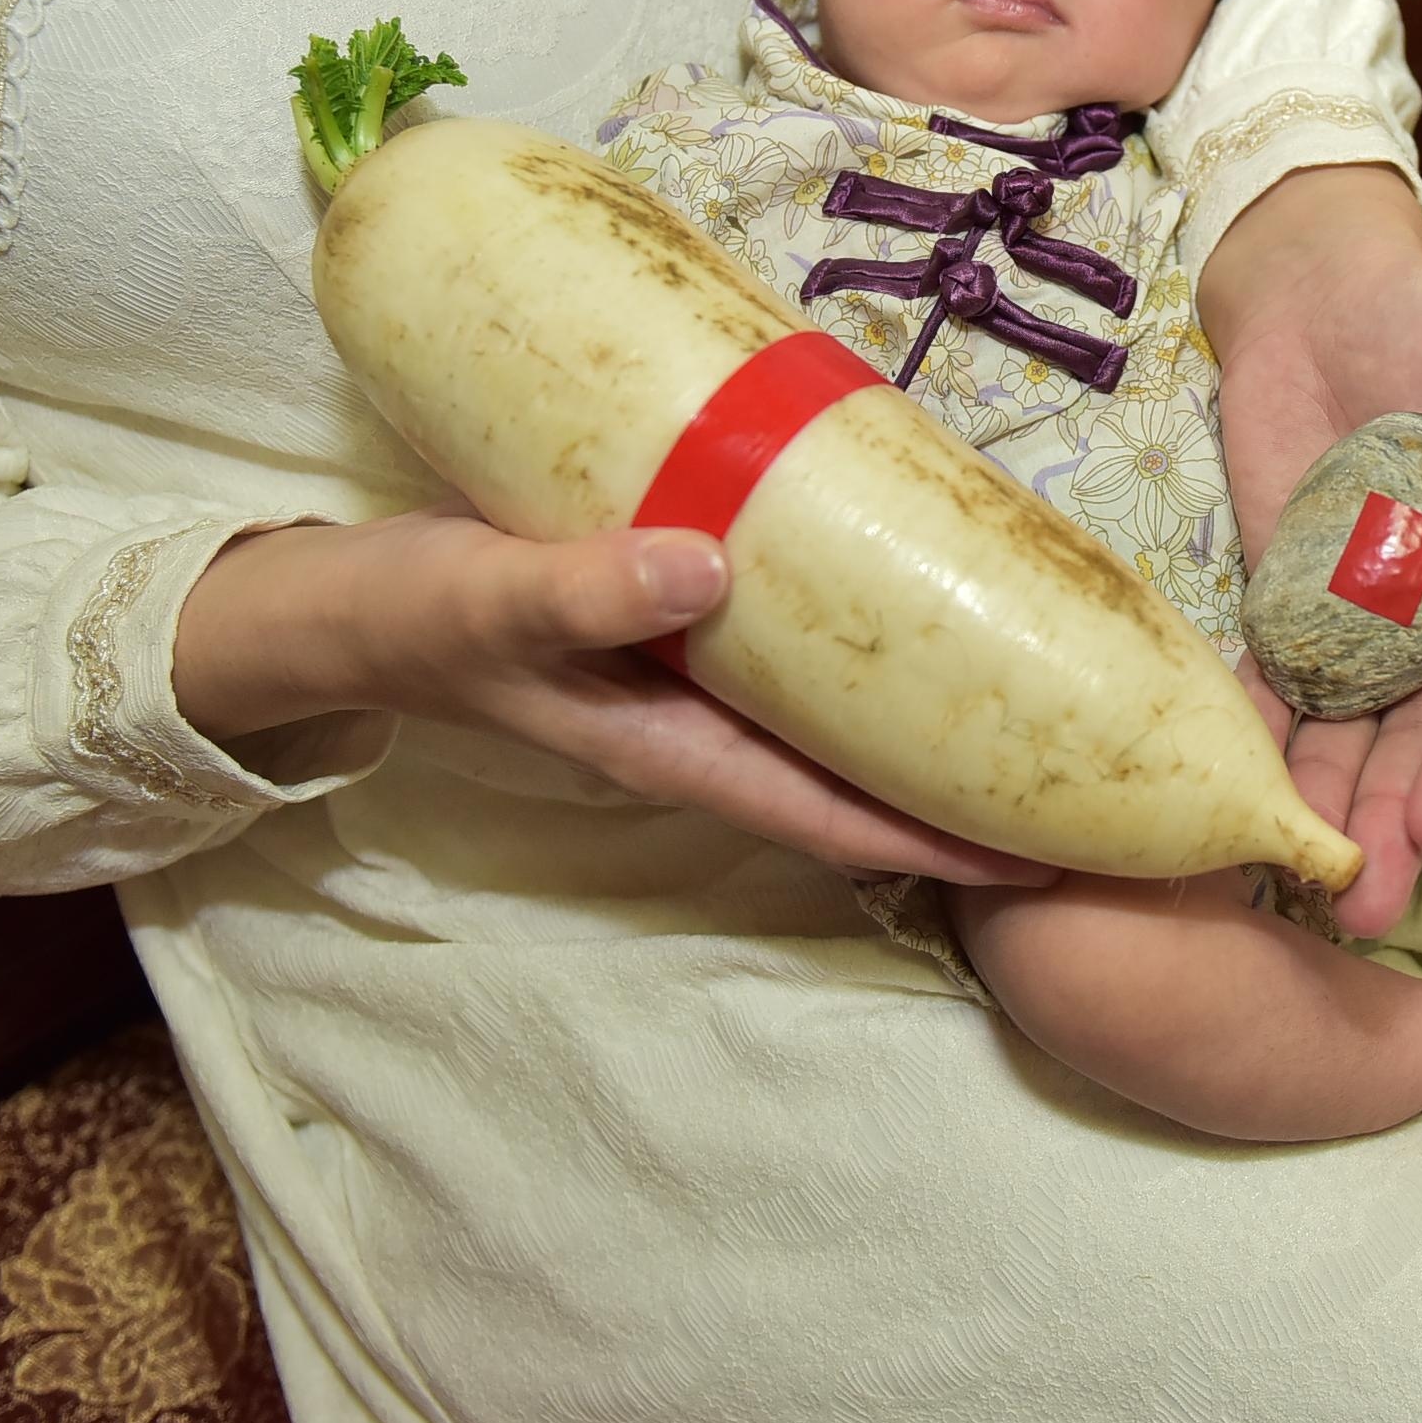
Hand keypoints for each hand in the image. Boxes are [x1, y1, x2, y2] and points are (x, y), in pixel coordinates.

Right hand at [176, 506, 1054, 886]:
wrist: (330, 606)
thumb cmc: (405, 613)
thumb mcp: (487, 597)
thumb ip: (586, 589)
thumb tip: (710, 568)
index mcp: (668, 746)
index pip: (833, 813)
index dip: (941, 839)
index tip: (1054, 855)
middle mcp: (695, 726)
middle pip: (854, 778)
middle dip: (964, 792)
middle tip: (1091, 782)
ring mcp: (685, 681)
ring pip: (831, 720)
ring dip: (921, 721)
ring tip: (1039, 698)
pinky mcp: (672, 618)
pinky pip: (790, 647)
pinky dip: (857, 640)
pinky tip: (910, 596)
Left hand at [1198, 169, 1421, 932]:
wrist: (1324, 292)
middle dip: (1399, 821)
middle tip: (1365, 902)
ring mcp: (1366, 621)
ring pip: (1352, 734)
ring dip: (1334, 809)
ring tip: (1310, 882)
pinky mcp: (1287, 605)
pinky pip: (1273, 685)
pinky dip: (1259, 738)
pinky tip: (1239, 794)